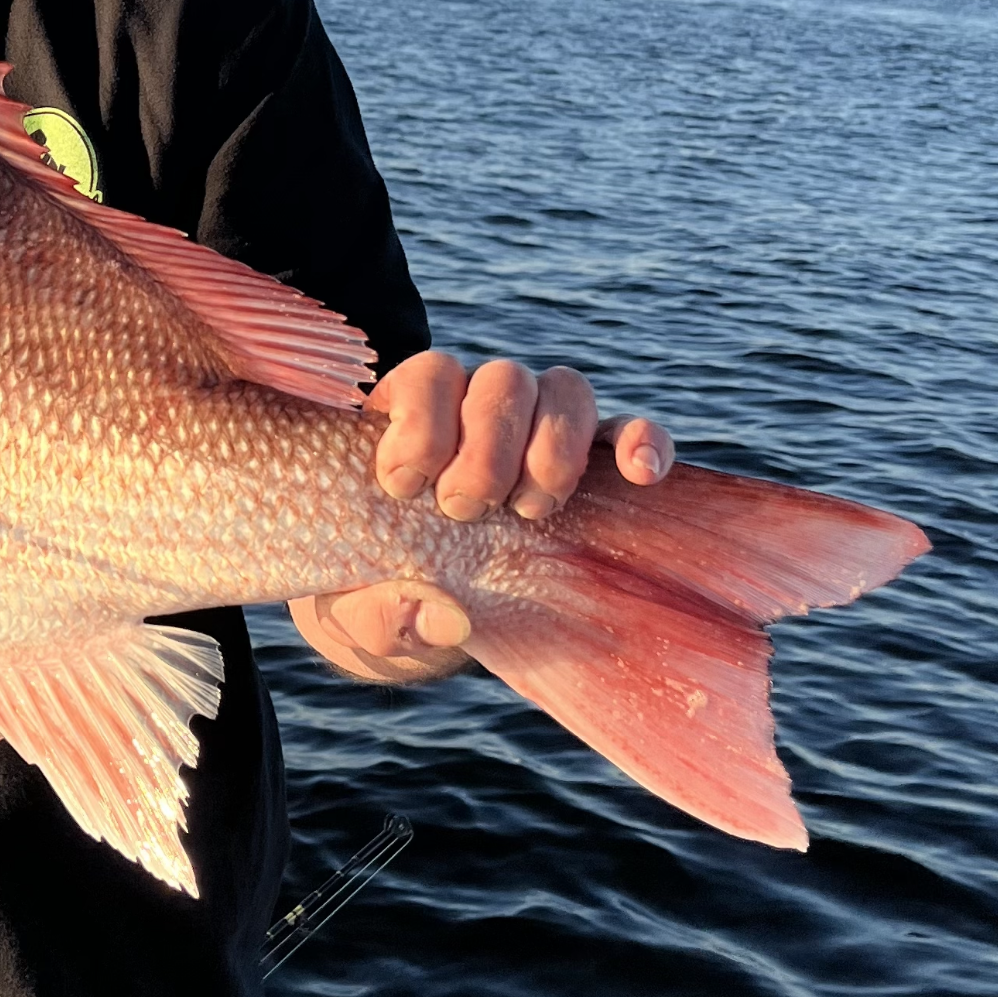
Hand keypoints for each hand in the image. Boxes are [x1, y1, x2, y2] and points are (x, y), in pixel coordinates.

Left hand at [289, 352, 673, 682]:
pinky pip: (627, 431)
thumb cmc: (373, 599)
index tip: (404, 488)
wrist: (417, 621)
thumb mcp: (355, 615)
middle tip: (466, 512)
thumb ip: (377, 618)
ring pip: (566, 391)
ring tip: (532, 513)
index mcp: (405, 420)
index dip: (421, 423)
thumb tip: (444, 619)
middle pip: (504, 379)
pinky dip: (642, 442)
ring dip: (554, 449)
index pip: (430, 374)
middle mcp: (475, 408)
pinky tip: (640, 475)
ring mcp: (537, 431)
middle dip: (488, 450)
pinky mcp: (591, 465)